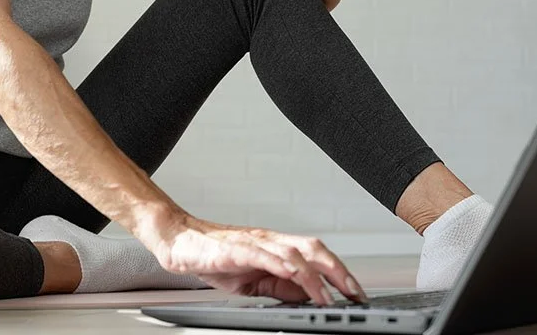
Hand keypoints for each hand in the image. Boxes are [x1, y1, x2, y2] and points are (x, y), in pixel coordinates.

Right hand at [151, 214, 367, 305]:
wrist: (180, 242)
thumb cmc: (214, 257)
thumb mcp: (254, 278)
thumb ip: (280, 286)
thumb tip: (309, 296)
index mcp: (276, 247)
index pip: (316, 254)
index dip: (339, 271)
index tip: (356, 293)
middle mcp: (269, 240)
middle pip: (313, 248)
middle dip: (338, 271)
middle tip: (355, 294)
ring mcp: (253, 242)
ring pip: (293, 252)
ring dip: (315, 275)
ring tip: (328, 297)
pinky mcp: (235, 248)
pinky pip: (263, 254)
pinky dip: (282, 264)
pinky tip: (294, 275)